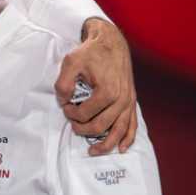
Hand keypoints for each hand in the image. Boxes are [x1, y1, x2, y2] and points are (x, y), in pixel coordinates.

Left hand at [54, 18, 136, 154]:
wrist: (111, 42)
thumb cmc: (91, 52)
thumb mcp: (70, 62)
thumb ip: (63, 83)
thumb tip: (64, 101)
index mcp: (107, 91)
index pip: (84, 114)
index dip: (70, 113)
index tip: (65, 106)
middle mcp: (121, 99)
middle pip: (100, 126)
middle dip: (82, 128)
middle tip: (72, 123)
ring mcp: (128, 101)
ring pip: (118, 130)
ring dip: (106, 144)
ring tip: (93, 152)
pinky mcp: (132, 101)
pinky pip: (132, 124)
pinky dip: (128, 138)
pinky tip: (122, 148)